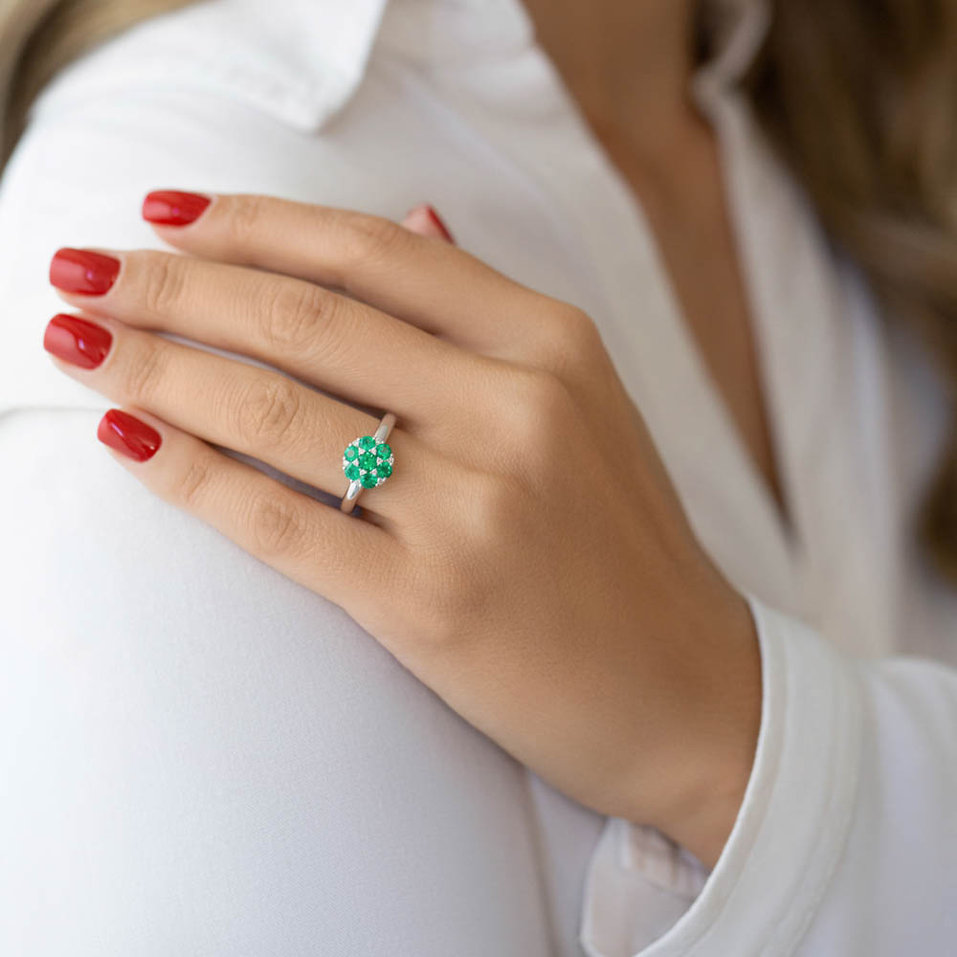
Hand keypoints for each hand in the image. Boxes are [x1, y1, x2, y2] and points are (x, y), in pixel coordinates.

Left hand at [43, 192, 760, 867]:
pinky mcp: (432, 601)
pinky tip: (130, 439)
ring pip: (277, 413)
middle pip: (307, 318)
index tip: (166, 212)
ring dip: (158, 368)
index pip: (374, 250)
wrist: (691, 690)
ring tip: (77, 343)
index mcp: (553, 345)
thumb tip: (409, 215)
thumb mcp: (585, 404)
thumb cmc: (624, 548)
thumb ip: (486, 318)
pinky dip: (190, 475)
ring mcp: (476, 507)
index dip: (254, 222)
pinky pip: (280, 520)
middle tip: (84, 267)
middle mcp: (517, 409)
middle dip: (174, 285)